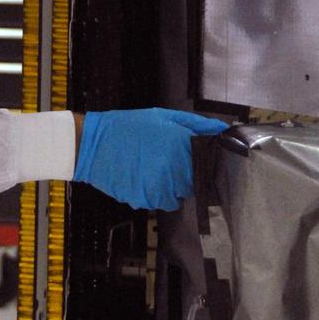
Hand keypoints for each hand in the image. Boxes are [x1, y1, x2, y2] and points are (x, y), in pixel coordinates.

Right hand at [74, 108, 227, 210]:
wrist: (94, 144)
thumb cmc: (131, 127)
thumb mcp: (164, 116)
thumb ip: (196, 124)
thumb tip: (223, 129)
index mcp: (183, 146)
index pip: (206, 164)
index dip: (200, 164)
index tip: (191, 161)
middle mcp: (176, 168)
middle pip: (193, 183)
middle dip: (185, 176)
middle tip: (167, 164)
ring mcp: (160, 186)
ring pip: (178, 196)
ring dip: (171, 187)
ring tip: (153, 171)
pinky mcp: (145, 199)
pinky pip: (161, 203)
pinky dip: (155, 195)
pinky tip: (143, 179)